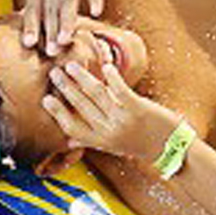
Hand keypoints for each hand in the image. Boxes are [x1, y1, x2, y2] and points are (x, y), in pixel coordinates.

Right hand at [44, 50, 182, 165]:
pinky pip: (119, 89)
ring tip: (71, 66)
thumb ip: (91, 141)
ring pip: (96, 94)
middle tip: (54, 72)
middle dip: (65, 87)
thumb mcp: (113, 146)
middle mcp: (108, 131)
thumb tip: (70, 142)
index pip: (71, 127)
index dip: (57, 113)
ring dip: (81, 77)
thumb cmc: (141, 144)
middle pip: (80, 106)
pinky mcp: (138, 108)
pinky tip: (106, 66)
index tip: (45, 99)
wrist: (170, 148)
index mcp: (100, 141)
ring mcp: (123, 120)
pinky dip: (111, 76)